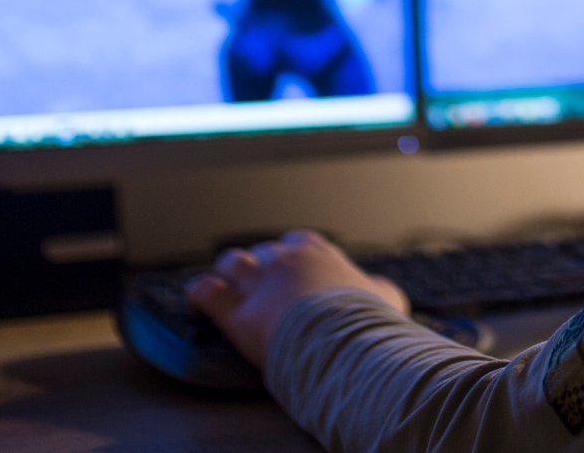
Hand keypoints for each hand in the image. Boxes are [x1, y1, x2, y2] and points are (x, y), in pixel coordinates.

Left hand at [185, 229, 410, 367]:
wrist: (346, 341)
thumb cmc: (369, 321)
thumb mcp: (387, 298)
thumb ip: (378, 288)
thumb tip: (379, 289)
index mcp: (319, 253)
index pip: (299, 242)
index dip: (293, 254)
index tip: (295, 267)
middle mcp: (286, 260)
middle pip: (264, 252)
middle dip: (261, 265)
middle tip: (261, 283)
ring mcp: (260, 284)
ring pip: (232, 264)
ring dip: (229, 273)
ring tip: (229, 284)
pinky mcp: (239, 314)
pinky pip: (208, 293)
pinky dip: (199, 295)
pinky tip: (197, 301)